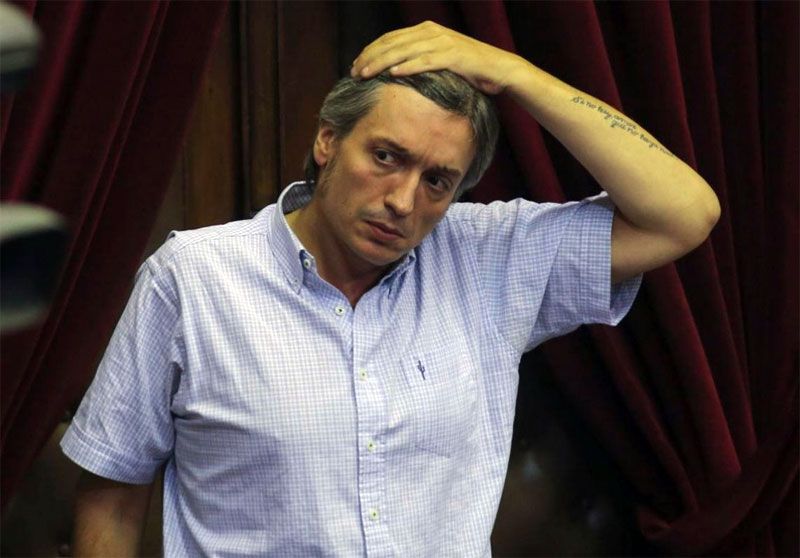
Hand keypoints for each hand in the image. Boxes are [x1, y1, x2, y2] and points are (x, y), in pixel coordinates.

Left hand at [350, 21, 525, 94]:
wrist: (500, 68)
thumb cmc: (469, 69)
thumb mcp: (440, 58)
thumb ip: (420, 59)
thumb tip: (395, 71)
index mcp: (426, 30)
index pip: (391, 38)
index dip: (371, 50)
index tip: (356, 64)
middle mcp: (432, 32)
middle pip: (392, 42)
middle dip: (370, 57)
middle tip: (354, 71)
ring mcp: (443, 42)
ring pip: (404, 50)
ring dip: (382, 62)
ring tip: (366, 73)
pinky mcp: (453, 56)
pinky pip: (426, 61)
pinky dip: (408, 66)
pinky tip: (393, 73)